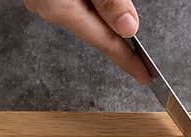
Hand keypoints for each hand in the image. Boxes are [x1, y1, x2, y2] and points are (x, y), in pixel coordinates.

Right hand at [24, 0, 150, 83]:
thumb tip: (127, 26)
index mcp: (58, 6)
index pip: (102, 41)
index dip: (127, 60)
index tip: (144, 76)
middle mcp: (46, 6)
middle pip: (91, 28)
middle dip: (115, 38)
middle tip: (138, 55)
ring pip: (81, 14)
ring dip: (100, 16)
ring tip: (118, 25)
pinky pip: (71, 3)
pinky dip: (88, 4)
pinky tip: (94, 1)